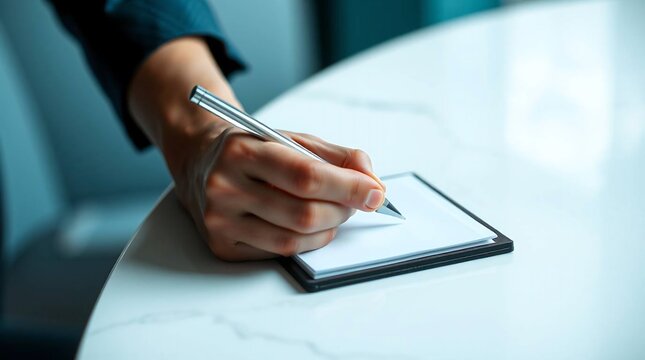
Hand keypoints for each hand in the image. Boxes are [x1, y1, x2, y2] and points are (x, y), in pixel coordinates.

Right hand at [181, 129, 385, 260]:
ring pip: (293, 240)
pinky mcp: (222, 246)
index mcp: (242, 151)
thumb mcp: (293, 139)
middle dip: (342, 210)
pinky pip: (278, 253)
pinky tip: (306, 226)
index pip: (306, 176)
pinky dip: (305, 242)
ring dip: (328, 230)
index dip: (348, 188)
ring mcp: (220, 220)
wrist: (199, 161)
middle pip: (304, 214)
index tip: (375, 193)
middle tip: (356, 202)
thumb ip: (337, 157)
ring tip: (334, 212)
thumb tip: (372, 183)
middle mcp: (225, 187)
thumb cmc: (254, 150)